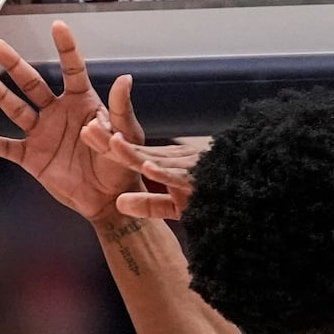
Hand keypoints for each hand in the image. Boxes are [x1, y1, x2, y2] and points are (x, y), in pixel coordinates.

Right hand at [0, 21, 144, 221]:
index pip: (73, 71)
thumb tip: (125, 78)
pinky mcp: (32, 157)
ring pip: (16, 109)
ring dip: (0, 94)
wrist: (110, 198)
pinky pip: (6, 147)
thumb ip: (121, 109)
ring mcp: (42, 133)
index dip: (66, 49)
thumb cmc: (122, 164)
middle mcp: (57, 113)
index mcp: (83, 104)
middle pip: (33, 84)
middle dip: (15, 65)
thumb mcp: (128, 136)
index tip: (58, 26)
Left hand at [82, 121, 205, 219]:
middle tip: (87, 128)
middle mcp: (172, 162)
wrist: (247, 194)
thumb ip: (148, 205)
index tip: (86, 132)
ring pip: (154, 160)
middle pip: (136, 151)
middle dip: (111, 141)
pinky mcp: (199, 181)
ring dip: (133, 153)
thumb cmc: (212, 199)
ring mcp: (185, 170)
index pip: (130, 152)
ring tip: (112, 142)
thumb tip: (118, 204)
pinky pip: (179, 177)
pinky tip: (149, 167)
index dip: (108, 144)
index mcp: (163, 163)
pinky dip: (164, 173)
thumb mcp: (175, 206)